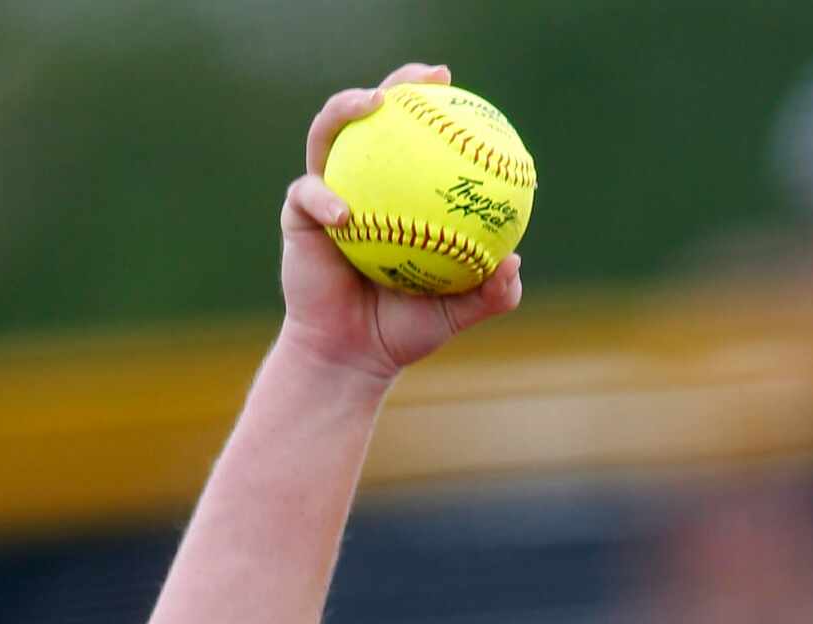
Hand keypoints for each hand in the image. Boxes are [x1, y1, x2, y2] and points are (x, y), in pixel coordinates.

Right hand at [278, 63, 522, 381]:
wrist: (355, 355)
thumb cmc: (407, 329)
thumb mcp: (459, 312)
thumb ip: (491, 291)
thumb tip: (514, 262)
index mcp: (399, 194)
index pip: (416, 138)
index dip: (433, 105)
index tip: (455, 86)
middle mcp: (362, 182)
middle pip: (370, 116)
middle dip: (394, 83)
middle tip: (420, 78)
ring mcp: (326, 192)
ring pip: (328, 134)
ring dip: (346, 111)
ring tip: (371, 105)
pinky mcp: (298, 214)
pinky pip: (309, 194)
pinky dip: (326, 200)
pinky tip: (344, 214)